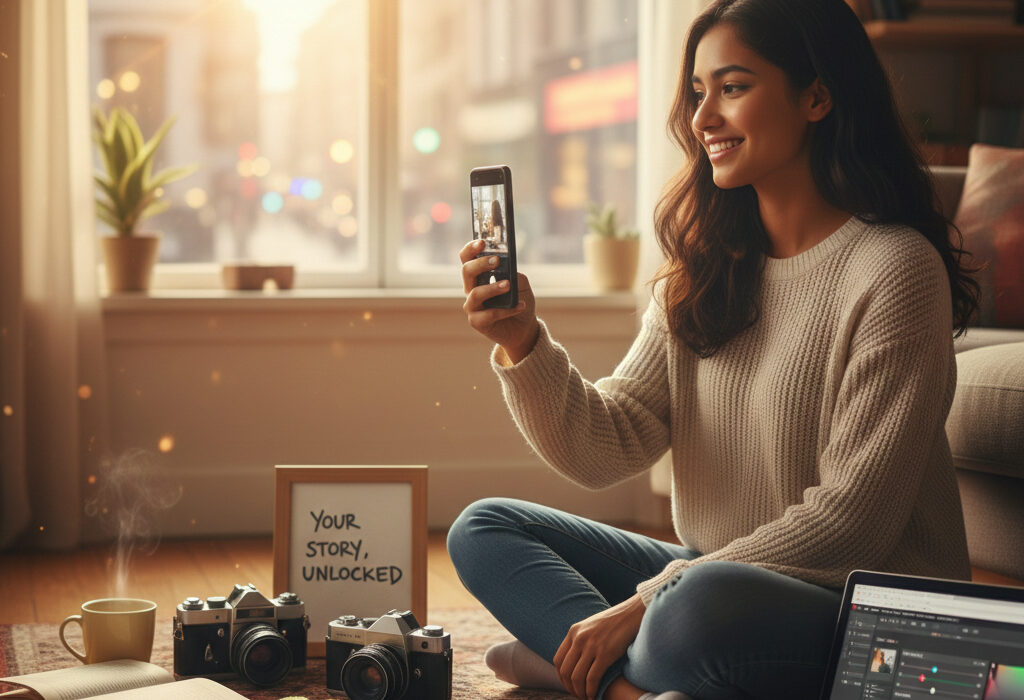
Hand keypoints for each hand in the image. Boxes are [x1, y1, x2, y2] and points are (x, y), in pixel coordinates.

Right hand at [460, 239, 538, 362]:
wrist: (523, 327)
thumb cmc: (519, 300)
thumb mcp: (522, 285)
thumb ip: (516, 276)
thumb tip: (510, 273)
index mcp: (479, 276)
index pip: (467, 258)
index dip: (471, 248)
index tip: (482, 242)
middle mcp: (471, 289)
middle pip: (467, 271)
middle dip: (480, 264)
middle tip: (496, 260)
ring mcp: (472, 306)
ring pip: (475, 294)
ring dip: (492, 288)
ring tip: (508, 285)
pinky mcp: (478, 322)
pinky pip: (488, 315)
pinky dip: (506, 310)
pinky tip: (520, 306)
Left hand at [553, 594, 645, 699]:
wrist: (631, 613)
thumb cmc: (614, 622)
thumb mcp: (590, 626)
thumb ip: (580, 639)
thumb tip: (575, 660)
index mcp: (574, 631)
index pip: (558, 660)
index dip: (561, 677)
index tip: (568, 685)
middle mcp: (579, 638)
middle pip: (566, 671)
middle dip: (570, 687)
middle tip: (577, 694)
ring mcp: (591, 646)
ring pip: (577, 677)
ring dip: (580, 692)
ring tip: (585, 697)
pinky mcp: (605, 654)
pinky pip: (592, 678)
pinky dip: (591, 691)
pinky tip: (594, 696)